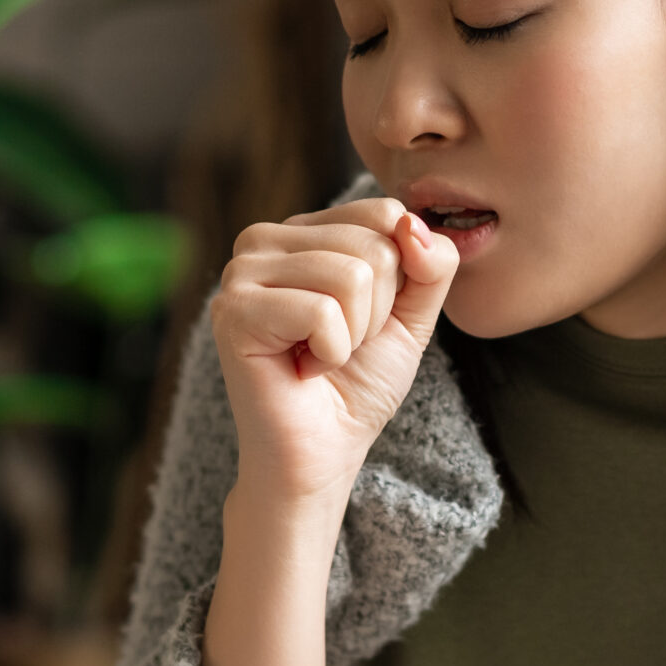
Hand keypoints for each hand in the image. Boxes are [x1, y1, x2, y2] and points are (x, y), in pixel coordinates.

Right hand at [209, 198, 457, 504]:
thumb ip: (431, 264)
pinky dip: (330, 353)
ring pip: (352, 275)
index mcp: (302, 230)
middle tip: (338, 345)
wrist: (323, 453)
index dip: (399, 278)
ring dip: (354, 334)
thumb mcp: (411, 315)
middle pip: (373, 246)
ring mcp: (241, 272)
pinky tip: (302, 368)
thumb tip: (412, 223)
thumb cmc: (357, 384)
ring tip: (319, 356)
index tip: (364, 319)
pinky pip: (322, 312)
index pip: (384, 213)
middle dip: (377, 312)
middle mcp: (263, 239)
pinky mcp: (233, 311)